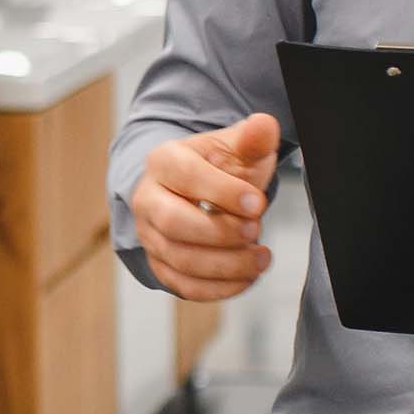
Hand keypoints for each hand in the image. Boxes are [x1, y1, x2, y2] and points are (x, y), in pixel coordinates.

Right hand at [130, 113, 279, 301]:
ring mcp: (150, 235)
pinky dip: (218, 288)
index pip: (186, 177)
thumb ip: (253, 138)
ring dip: (226, 264)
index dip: (223, 193)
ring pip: (180, 259)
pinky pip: (183, 285)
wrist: (199, 191)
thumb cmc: (219, 167)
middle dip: (219, 232)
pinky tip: (247, 277)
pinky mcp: (160, 265)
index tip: (257, 204)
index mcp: (164, 161)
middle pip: (174, 223)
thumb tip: (265, 125)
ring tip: (261, 257)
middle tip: (255, 231)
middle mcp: (148, 199)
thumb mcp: (236, 148)